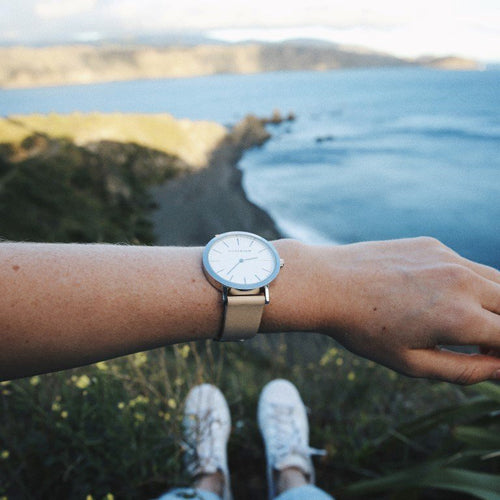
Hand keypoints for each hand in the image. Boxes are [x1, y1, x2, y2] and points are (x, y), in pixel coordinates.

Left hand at [309, 237, 499, 383]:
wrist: (328, 284)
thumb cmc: (363, 329)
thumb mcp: (411, 362)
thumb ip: (464, 370)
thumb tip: (499, 369)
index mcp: (460, 318)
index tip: (488, 358)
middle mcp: (462, 281)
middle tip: (481, 344)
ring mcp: (448, 257)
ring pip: (496, 280)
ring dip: (493, 304)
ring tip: (462, 323)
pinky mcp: (432, 244)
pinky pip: (466, 265)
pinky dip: (468, 283)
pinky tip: (438, 297)